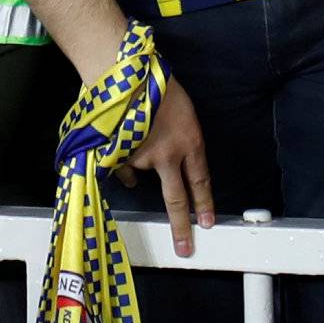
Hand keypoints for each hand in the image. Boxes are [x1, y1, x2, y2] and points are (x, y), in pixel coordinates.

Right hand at [115, 72, 213, 257]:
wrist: (122, 74)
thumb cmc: (154, 84)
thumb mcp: (180, 111)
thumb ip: (179, 140)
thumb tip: (166, 164)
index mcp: (190, 142)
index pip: (200, 181)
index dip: (204, 204)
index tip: (206, 223)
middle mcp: (168, 155)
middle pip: (176, 198)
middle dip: (181, 226)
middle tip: (184, 248)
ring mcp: (142, 157)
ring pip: (140, 173)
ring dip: (137, 163)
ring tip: (133, 137)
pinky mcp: (118, 154)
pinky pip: (120, 166)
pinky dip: (119, 160)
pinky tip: (117, 143)